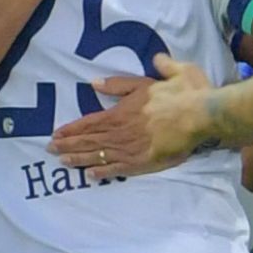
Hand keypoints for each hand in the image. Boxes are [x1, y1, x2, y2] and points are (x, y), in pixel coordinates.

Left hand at [48, 53, 213, 178]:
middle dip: (69, 145)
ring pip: (101, 155)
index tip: (56, 134)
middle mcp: (123, 131)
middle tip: (50, 150)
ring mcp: (134, 148)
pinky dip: (104, 172)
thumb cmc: (184, 92)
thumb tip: (97, 82)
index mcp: (124, 110)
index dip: (72, 129)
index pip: (90, 122)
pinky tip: (91, 175)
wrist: (203, 115)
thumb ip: (124, 81)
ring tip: (63, 162)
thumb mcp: (153, 77)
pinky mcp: (146, 161)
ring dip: (80, 159)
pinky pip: (120, 169)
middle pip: (90, 140)